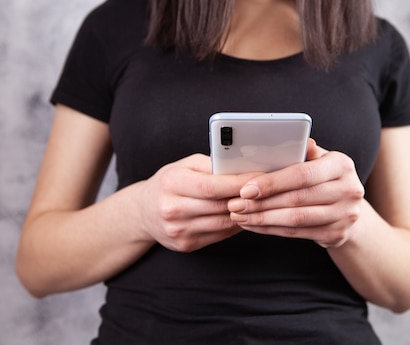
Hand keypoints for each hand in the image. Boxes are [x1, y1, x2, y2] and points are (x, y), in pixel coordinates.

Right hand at [136, 154, 258, 251]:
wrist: (143, 212)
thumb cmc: (169, 183)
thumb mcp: (184, 165)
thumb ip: (210, 165)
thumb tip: (241, 166)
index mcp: (171, 183)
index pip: (211, 186)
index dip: (239, 183)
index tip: (260, 178)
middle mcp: (172, 208)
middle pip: (219, 206)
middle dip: (246, 198)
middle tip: (267, 191)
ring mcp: (178, 230)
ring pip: (223, 223)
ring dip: (244, 214)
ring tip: (258, 202)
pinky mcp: (186, 245)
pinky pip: (219, 235)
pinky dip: (234, 225)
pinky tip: (243, 215)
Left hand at [228, 140, 364, 247]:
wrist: (349, 208)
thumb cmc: (324, 177)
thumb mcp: (318, 159)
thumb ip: (303, 152)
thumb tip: (290, 139)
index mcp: (342, 164)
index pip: (302, 174)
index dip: (273, 182)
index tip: (246, 188)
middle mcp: (349, 189)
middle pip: (297, 198)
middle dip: (261, 202)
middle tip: (235, 204)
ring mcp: (345, 215)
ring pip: (296, 219)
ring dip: (263, 218)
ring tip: (240, 216)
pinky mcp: (337, 234)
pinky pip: (297, 233)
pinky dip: (272, 229)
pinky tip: (254, 225)